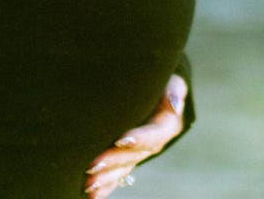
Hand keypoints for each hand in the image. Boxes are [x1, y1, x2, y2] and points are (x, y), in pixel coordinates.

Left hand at [83, 74, 187, 197]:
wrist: (151, 85)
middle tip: (92, 165)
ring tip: (87, 184)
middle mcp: (153, 142)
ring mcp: (139, 152)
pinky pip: (117, 174)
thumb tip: (175, 104)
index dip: (139, 139)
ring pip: (124, 168)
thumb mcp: (168, 78)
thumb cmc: (157, 77)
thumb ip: (173, 88)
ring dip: (107, 177)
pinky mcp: (126, 157)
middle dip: (114, 161)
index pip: (154, 135)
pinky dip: (105, 185)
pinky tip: (91, 195)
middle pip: (135, 155)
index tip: (120, 140)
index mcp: (166, 123)